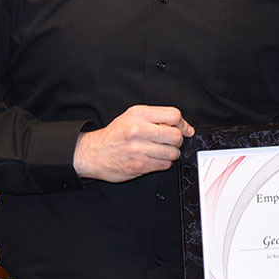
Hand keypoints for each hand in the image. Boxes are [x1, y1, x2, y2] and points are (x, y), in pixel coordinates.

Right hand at [73, 105, 193, 182]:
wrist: (93, 153)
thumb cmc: (115, 135)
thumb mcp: (133, 116)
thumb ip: (157, 117)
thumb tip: (185, 127)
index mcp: (139, 114)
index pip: (174, 115)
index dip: (183, 124)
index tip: (185, 129)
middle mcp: (139, 129)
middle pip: (176, 135)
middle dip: (177, 140)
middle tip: (169, 142)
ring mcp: (138, 148)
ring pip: (172, 152)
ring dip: (171, 153)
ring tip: (160, 151)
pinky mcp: (139, 165)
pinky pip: (164, 165)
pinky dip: (163, 163)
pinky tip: (153, 159)